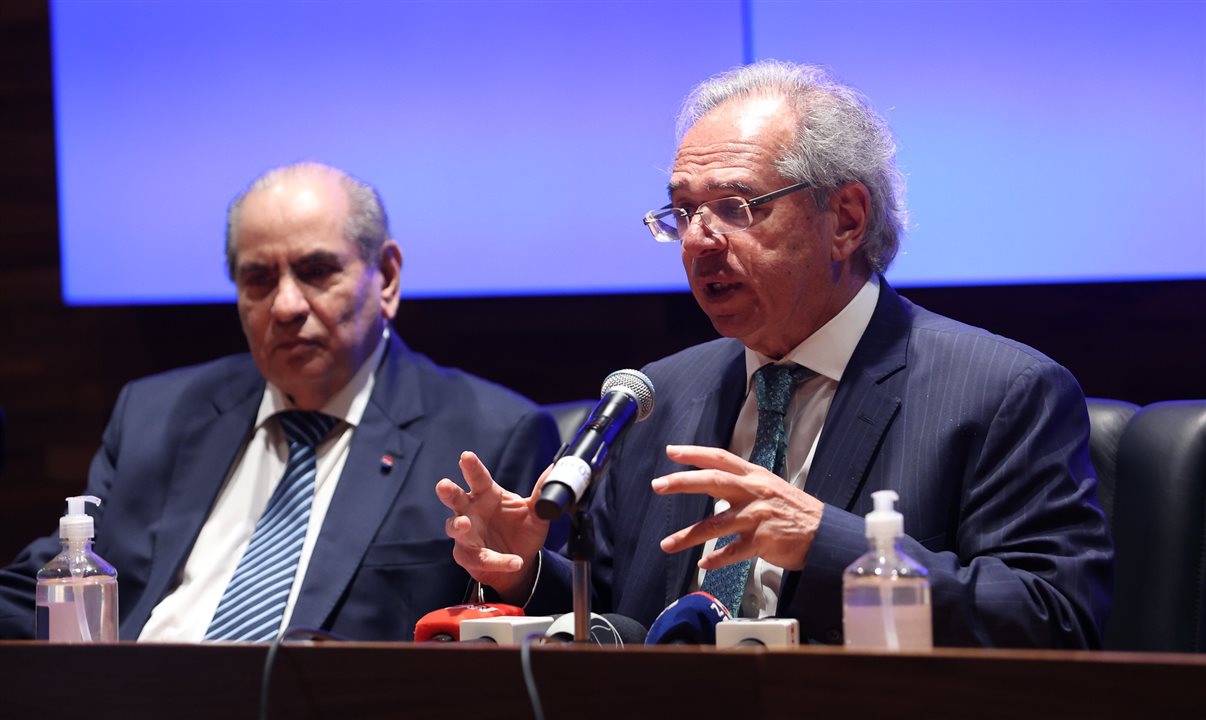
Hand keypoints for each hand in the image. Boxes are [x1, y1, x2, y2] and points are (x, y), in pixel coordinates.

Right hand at [435, 451, 550, 601]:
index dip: (471, 467)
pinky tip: (514, 561)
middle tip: (444, 485)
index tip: (466, 456)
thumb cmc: (521, 531)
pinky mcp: (468, 555)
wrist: (521, 561)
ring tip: (465, 524)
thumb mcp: (535, 513)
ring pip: (455, 527)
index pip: (478, 478)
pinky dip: (497, 560)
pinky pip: (479, 557)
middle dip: (448, 491)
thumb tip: (553, 469)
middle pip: (455, 498)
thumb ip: (541, 493)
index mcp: (487, 495)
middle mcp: (472, 511)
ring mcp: (466, 534)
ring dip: (459, 525)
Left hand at [651, 444, 823, 570]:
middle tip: (658, 485)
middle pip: (712, 481)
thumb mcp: (770, 487)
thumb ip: (743, 484)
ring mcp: (757, 517)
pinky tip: (703, 563)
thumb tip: (714, 483)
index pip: (720, 458)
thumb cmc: (795, 511)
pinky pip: (732, 551)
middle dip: (682, 483)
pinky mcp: (762, 541)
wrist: (824, 533)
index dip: (695, 453)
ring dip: (688, 535)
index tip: (671, 452)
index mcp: (755, 476)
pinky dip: (716, 559)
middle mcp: (754, 492)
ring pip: (715, 524)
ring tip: (667, 544)